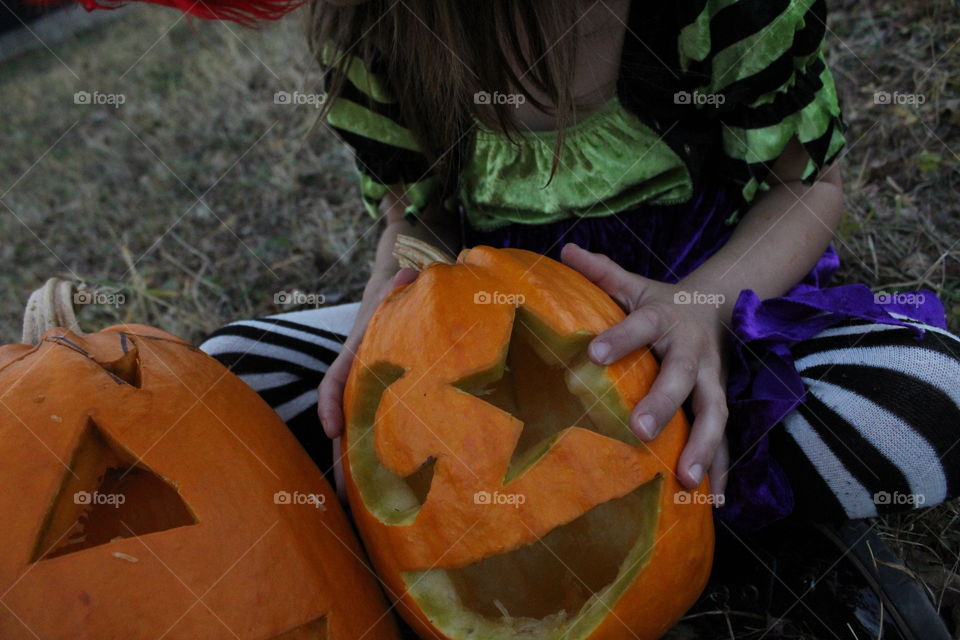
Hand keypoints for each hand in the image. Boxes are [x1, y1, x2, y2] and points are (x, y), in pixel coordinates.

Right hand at [318, 268, 417, 498]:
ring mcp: (374, 397)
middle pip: (346, 424)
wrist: (401, 290)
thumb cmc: (400, 292)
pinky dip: (384, 470)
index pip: (336, 379)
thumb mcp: (399, 286)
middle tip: (343, 498)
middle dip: (343, 462)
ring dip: (360, 476)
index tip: (334, 429)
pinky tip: (396, 503)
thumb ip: (399, 284)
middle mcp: (360, 381)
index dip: (332, 403)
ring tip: (363, 517)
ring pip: (362, 440)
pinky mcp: (391, 410)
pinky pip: (384, 442)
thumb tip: (408, 272)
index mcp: (358, 354)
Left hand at [561, 243, 728, 497]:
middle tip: (639, 430)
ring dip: (704, 446)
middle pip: (681, 377)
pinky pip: (726, 438)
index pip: (640, 325)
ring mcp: (711, 379)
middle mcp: (691, 351)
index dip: (619, 338)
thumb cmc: (664, 301)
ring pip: (714, 413)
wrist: (721, 305)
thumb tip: (566, 250)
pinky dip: (723, 468)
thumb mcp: (635, 284)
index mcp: (664, 319)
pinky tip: (716, 500)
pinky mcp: (720, 401)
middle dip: (664, 403)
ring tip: (687, 479)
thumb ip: (603, 272)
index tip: (593, 353)